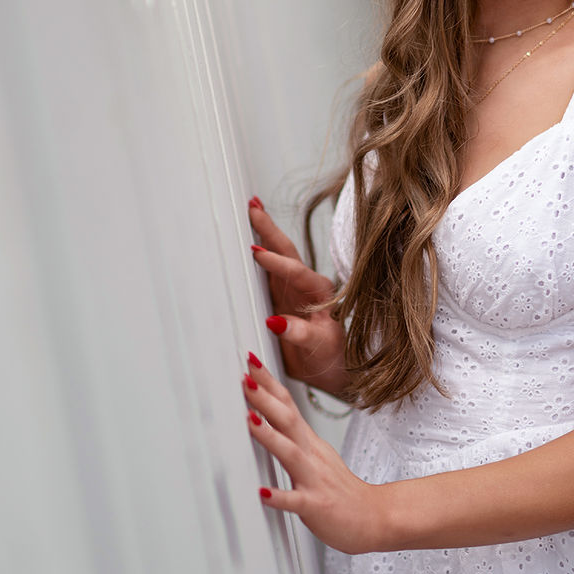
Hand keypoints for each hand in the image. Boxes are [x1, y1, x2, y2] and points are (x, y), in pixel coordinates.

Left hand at [243, 363, 384, 552]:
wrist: (375, 518)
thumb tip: (266, 420)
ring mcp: (314, 480)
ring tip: (249, 419)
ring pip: (290, 453)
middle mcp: (312, 456)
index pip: (289, 404)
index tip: (251, 361)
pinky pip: (295, 501)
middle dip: (265, 397)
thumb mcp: (315, 457)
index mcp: (310, 443)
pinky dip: (278, 496)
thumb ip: (291, 439)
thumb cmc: (341, 491)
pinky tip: (262, 493)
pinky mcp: (315, 506)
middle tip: (245, 377)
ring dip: (269, 435)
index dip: (270, 383)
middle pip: (288, 419)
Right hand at [248, 198, 348, 396]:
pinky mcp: (278, 297)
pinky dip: (254, 254)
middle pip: (286, 251)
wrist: (331, 368)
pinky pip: (264, 272)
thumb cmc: (331, 358)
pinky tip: (242, 242)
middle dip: (268, 228)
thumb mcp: (321, 348)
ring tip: (249, 210)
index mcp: (320, 293)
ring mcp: (291, 289)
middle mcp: (305, 285)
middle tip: (252, 206)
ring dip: (262, 233)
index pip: (297, 272)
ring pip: (275, 256)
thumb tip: (279, 322)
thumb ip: (303, 335)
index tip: (258, 253)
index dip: (277, 263)